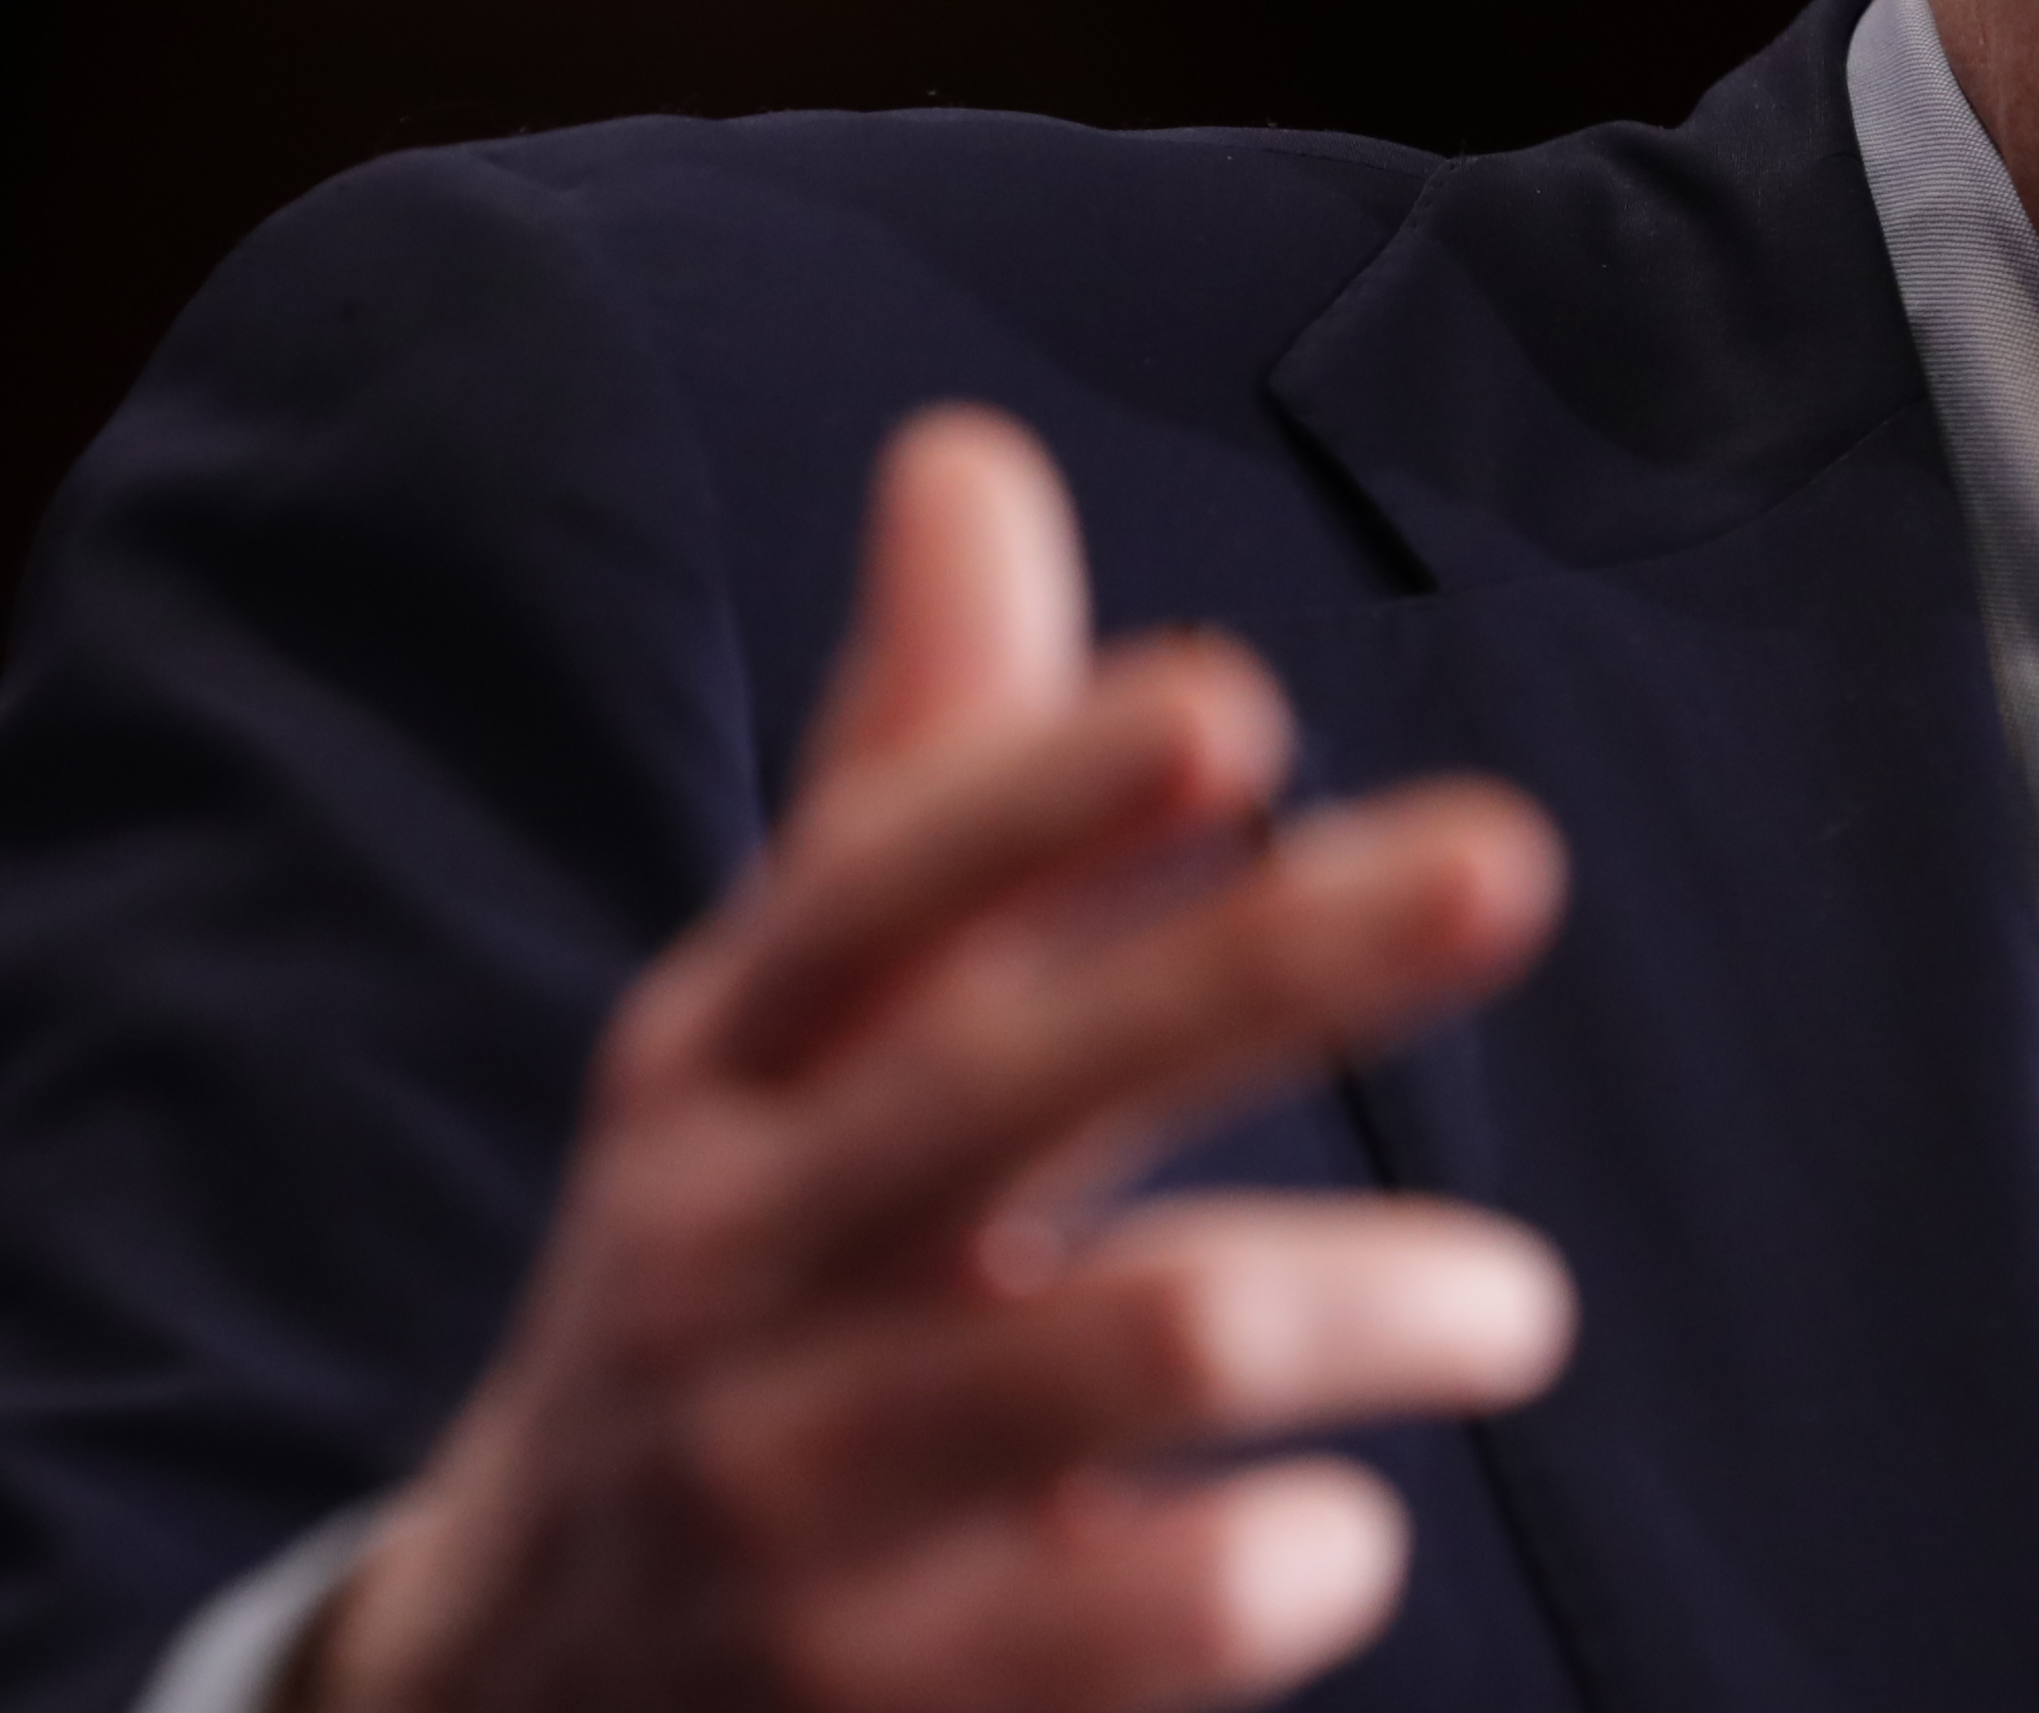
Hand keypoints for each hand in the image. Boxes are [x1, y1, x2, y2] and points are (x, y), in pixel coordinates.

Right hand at [305, 409, 1574, 1712]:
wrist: (521, 1699)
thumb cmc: (747, 1280)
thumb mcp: (780, 1041)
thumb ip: (917, 768)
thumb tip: (970, 452)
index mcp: (717, 1075)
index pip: (865, 896)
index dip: (1039, 788)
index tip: (1230, 696)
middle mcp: (738, 1266)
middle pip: (1015, 1084)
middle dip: (1270, 958)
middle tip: (1508, 855)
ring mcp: (803, 1500)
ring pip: (1125, 1344)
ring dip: (1364, 1294)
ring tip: (1517, 1302)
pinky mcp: (888, 1709)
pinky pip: (1129, 1623)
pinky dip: (1276, 1562)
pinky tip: (1345, 1529)